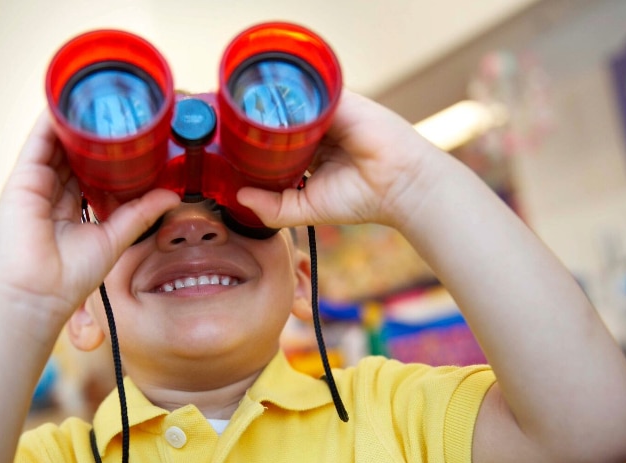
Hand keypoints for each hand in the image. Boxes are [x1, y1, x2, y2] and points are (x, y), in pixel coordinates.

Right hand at [0, 112, 179, 320]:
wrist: (37, 294)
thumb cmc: (70, 277)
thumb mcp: (113, 239)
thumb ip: (139, 214)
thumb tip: (170, 196)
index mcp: (72, 209)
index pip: (90, 172)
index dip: (108, 154)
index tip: (130, 135)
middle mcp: (52, 194)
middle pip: (73, 155)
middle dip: (93, 134)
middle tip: (118, 110)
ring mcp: (36, 185)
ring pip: (57, 144)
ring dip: (74, 122)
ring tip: (96, 97)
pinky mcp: (22, 180)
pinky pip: (38, 144)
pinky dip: (51, 123)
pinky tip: (66, 104)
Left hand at [238, 89, 442, 228]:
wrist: (400, 183)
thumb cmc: (361, 198)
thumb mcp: (307, 208)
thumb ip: (274, 208)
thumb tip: (239, 198)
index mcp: (310, 154)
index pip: (274, 143)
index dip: (252, 144)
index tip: (228, 146)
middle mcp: (317, 131)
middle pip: (278, 120)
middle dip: (254, 124)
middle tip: (225, 126)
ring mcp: (327, 113)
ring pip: (289, 104)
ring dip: (267, 106)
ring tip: (238, 110)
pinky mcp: (338, 100)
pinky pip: (308, 91)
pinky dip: (288, 94)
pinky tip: (266, 99)